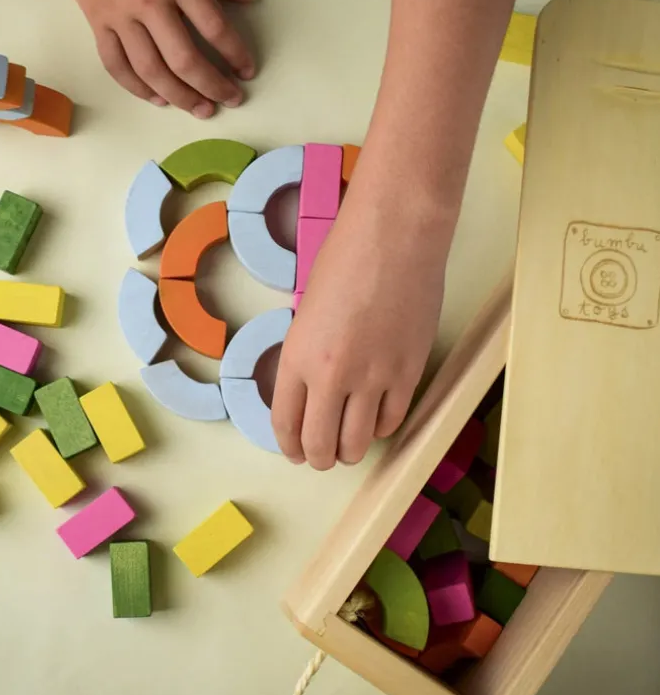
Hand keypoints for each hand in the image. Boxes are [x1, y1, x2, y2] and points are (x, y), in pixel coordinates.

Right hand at [44, 0, 255, 116]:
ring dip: (180, 97)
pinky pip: (117, 66)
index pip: (215, 27)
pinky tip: (158, 99)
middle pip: (185, 60)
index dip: (236, 54)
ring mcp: (120, 16)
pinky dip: (137, 89)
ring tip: (200, 109)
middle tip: (230, 100)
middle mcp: (148, 1)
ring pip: (151, 71)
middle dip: (212, 87)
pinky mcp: (97, 23)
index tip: (247, 70)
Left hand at [272, 187, 455, 469]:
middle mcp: (331, 376)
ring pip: (358, 443)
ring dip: (350, 452)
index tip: (294, 452)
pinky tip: (376, 420)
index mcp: (297, 356)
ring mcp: (373, 378)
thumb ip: (307, 352)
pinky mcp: (409, 373)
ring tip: (349, 447)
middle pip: (320, 444)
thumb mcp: (308, 309)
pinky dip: (380, 428)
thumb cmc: (345, 257)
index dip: (289, 446)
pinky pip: (392, 420)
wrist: (396, 236)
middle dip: (317, 458)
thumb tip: (313, 383)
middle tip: (321, 456)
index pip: (285, 423)